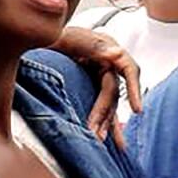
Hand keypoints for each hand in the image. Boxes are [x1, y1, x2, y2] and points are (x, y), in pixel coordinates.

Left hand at [50, 25, 142, 147]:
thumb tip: (117, 53)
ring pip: (109, 104)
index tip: (137, 109)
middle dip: (105, 114)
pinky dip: (107, 124)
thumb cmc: (56, 34)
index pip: (129, 69)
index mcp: (107, 48)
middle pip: (113, 93)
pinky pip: (103, 109)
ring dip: (105, 124)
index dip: (135, 89)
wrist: (40, 35)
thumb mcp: (70, 36)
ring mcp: (101, 77)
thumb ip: (92, 45)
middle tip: (94, 134)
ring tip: (100, 142)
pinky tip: (114, 144)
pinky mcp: (92, 88)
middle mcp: (108, 64)